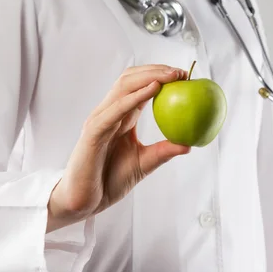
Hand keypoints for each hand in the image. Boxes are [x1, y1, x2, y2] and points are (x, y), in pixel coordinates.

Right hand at [46, 64, 190, 231]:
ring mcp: (99, 120)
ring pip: (123, 87)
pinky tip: (154, 89)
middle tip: (181, 72)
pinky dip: (135, 96)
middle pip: (130, 79)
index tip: (184, 77)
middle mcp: (109, 113)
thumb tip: (189, 144)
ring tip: (171, 75)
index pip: (139, 86)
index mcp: (120, 117)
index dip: (160, 77)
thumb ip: (163, 151)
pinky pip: (115, 110)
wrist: (83, 201)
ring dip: (149, 77)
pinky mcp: (93, 132)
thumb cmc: (109, 181)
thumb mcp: (144, 163)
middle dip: (156, 70)